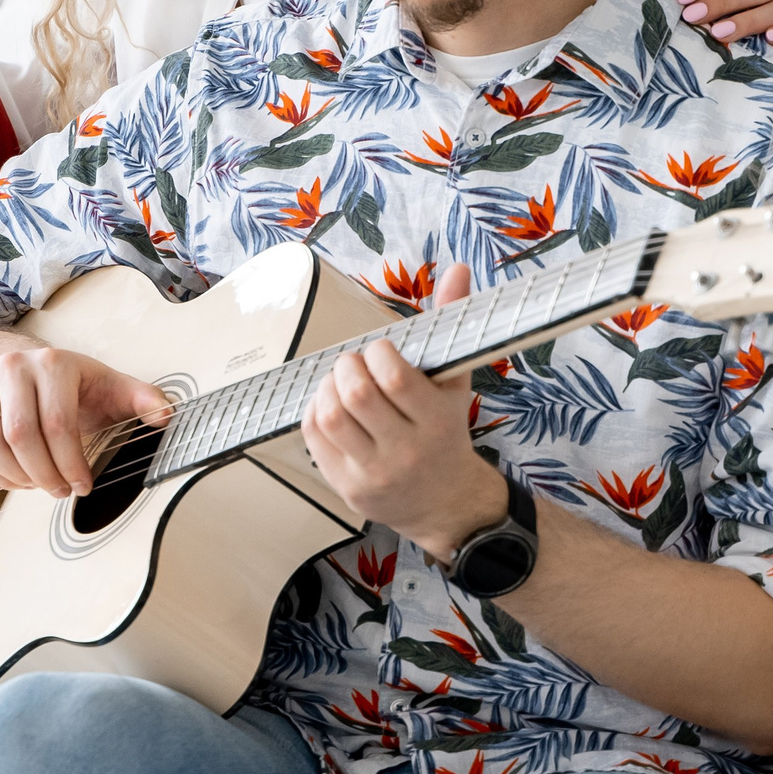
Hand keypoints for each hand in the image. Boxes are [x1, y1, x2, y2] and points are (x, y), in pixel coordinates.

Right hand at [0, 346, 170, 497]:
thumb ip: (143, 399)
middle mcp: (11, 369)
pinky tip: (20, 479)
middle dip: (45, 474)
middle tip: (62, 491)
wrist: (23, 369)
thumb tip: (165, 416)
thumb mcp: (112, 386)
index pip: (57, 423)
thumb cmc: (73, 384)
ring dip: (19, 477)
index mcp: (52, 363)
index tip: (84, 485)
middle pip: (21, 437)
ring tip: (42, 485)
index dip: (71, 463)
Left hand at [302, 337, 504, 561]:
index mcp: (437, 423)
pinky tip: (331, 404)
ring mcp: (373, 473)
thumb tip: (457, 269)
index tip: (381, 350)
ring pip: (331, 417)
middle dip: (347, 366)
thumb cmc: (446, 434)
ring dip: (327, 387)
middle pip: (357, 396)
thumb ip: (451, 323)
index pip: (394, 378)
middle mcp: (406, 452)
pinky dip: (316, 410)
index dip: (377, 353)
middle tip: (354, 363)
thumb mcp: (455, 384)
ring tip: (340, 382)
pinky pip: (314, 437)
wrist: (445, 503)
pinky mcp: (346, 487)